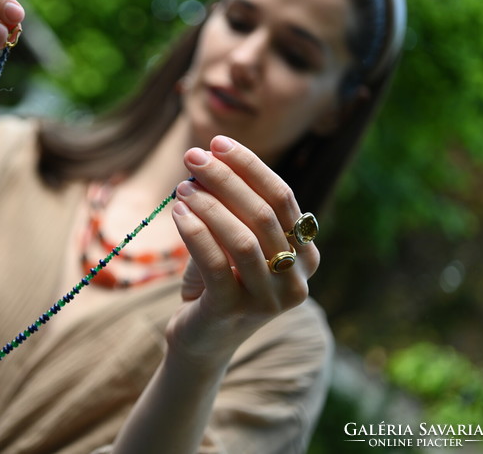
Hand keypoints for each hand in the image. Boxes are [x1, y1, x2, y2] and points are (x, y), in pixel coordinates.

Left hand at [168, 135, 319, 366]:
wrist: (202, 340)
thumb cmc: (218, 282)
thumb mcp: (232, 241)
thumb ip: (233, 207)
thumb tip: (209, 158)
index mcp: (305, 255)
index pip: (283, 198)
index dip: (249, 166)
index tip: (217, 143)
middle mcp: (296, 280)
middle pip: (264, 214)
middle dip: (226, 178)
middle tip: (193, 156)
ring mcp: (268, 301)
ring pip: (243, 239)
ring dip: (209, 205)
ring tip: (182, 186)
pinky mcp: (233, 313)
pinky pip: (215, 264)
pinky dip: (194, 232)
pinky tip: (177, 211)